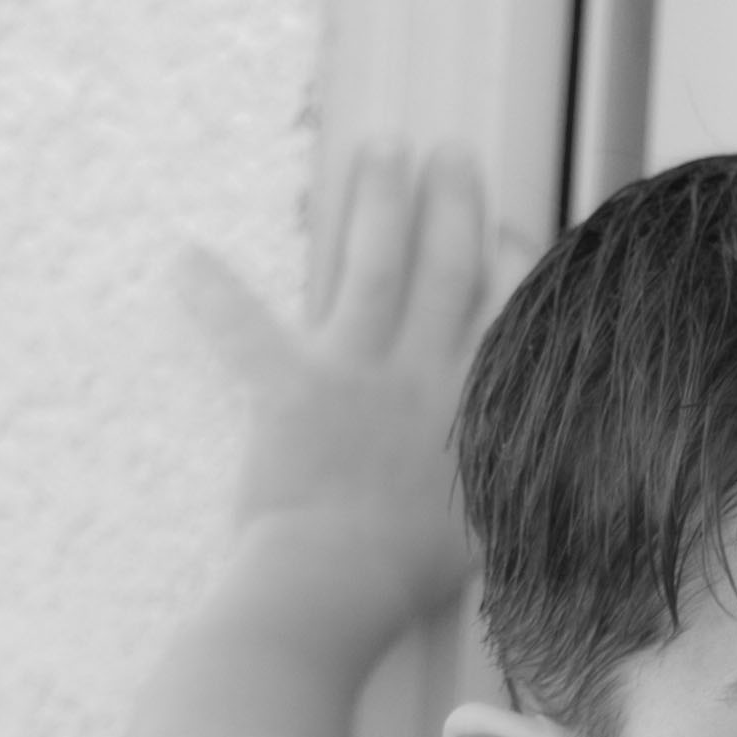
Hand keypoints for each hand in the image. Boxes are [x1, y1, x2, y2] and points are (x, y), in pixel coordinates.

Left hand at [183, 144, 500, 616]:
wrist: (341, 585)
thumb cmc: (409, 576)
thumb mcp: (488, 533)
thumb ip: (512, 488)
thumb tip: (552, 474)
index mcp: (474, 412)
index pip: (508, 318)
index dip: (514, 264)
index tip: (510, 223)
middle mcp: (421, 377)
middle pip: (444, 271)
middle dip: (450, 206)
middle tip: (450, 152)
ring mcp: (354, 375)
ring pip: (373, 268)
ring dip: (378, 205)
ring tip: (381, 151)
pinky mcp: (287, 390)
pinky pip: (243, 331)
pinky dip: (212, 294)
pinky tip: (184, 256)